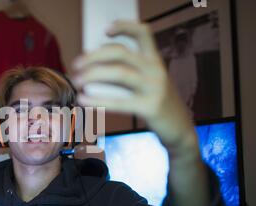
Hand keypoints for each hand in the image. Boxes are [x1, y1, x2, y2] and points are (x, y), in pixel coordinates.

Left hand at [72, 20, 197, 153]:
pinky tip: (83, 100)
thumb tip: (92, 64)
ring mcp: (155, 88)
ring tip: (76, 81)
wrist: (180, 129)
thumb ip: (127, 71)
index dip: (124, 27)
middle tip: (76, 65)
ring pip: (119, 73)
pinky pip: (119, 101)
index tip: (105, 30)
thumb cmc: (155, 103)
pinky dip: (98, 100)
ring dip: (93, 74)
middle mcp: (156, 70)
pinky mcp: (150, 107)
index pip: (142, 33)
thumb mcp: (147, 82)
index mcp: (154, 60)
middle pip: (121, 52)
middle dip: (94, 56)